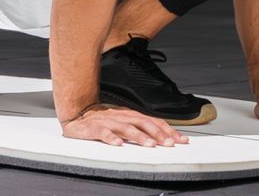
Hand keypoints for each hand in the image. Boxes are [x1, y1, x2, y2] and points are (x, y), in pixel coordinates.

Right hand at [60, 105, 189, 146]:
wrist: (78, 114)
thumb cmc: (103, 120)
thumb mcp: (125, 122)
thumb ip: (141, 128)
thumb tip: (163, 138)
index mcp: (130, 115)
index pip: (153, 121)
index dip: (167, 130)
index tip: (180, 139)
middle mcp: (121, 117)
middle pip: (142, 123)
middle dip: (157, 133)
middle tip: (168, 143)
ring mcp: (108, 122)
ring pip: (126, 128)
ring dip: (139, 136)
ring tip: (149, 144)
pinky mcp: (94, 128)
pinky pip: (103, 133)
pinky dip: (111, 138)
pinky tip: (118, 144)